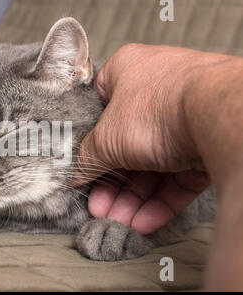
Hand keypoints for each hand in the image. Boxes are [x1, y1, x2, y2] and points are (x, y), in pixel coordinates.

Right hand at [73, 44, 227, 233]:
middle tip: (101, 208)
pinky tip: (145, 222)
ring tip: (121, 222)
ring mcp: (186, 115)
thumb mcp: (106, 138)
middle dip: (113, 183)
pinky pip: (180, 173)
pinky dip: (162, 198)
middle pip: (126, 144)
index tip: (83, 171)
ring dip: (135, 197)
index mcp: (127, 72)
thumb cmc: (156, 109)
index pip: (99, 109)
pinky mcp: (208, 141)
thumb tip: (77, 175)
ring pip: (154, 163)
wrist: (219, 115)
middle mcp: (157, 90)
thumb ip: (88, 158)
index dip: (89, 143)